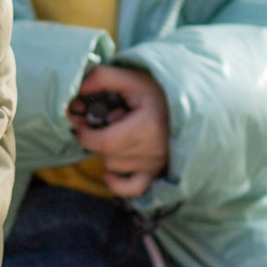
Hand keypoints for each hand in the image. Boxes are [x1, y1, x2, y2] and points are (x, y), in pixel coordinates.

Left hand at [69, 63, 170, 197]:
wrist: (187, 105)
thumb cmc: (156, 91)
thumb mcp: (131, 77)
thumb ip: (103, 78)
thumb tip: (80, 90)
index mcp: (147, 127)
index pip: (105, 142)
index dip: (86, 134)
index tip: (81, 122)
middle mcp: (153, 150)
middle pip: (106, 154)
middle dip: (95, 138)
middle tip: (100, 123)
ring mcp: (154, 163)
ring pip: (113, 166)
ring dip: (106, 151)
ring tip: (116, 134)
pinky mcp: (155, 172)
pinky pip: (132, 189)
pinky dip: (117, 183)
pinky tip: (110, 173)